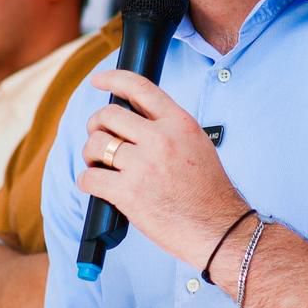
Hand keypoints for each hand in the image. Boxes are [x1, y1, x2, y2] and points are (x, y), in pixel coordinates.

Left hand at [79, 69, 248, 269]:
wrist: (219, 228)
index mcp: (179, 123)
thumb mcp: (197, 145)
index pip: (139, 88)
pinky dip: (87, 180)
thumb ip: (169, 128)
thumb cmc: (210, 192)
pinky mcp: (129, 193)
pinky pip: (90, 177)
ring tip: (100, 165)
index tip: (98, 81)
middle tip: (99, 139)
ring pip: (95, 144)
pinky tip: (97, 185)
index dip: (113, 79)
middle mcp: (161, 139)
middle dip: (96, 126)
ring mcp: (143, 166)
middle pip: (108, 115)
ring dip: (91, 154)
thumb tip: (135, 117)